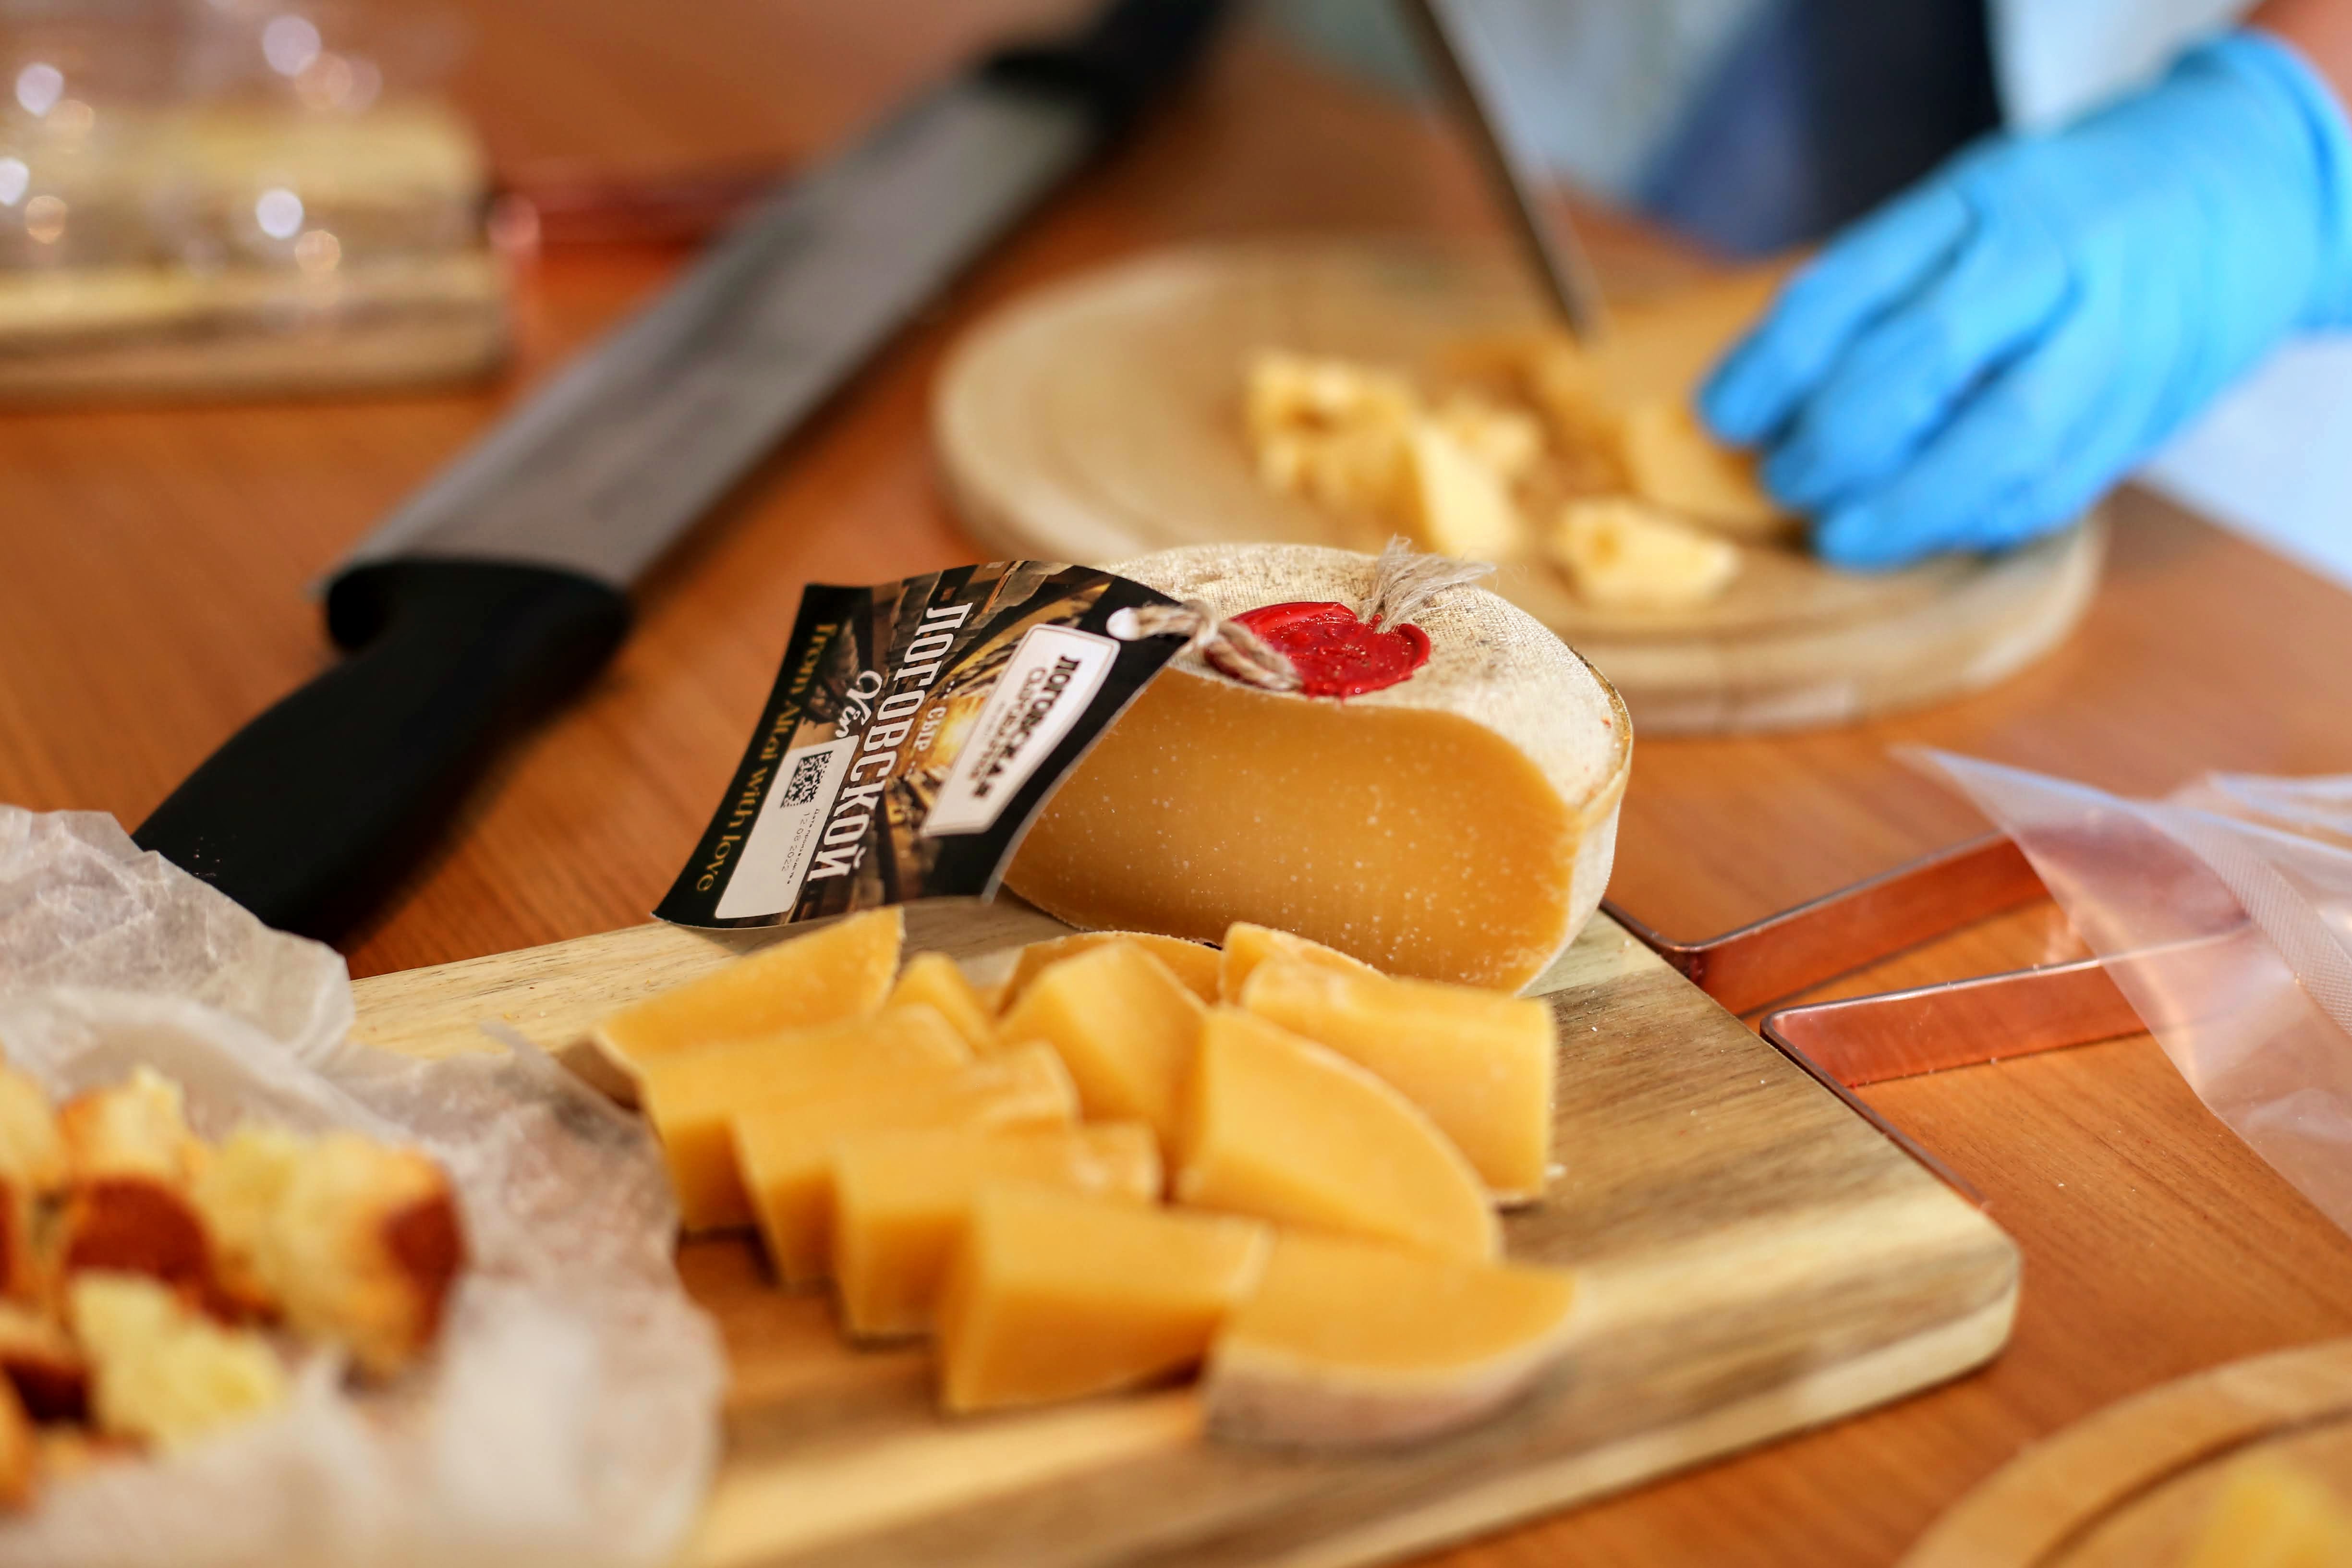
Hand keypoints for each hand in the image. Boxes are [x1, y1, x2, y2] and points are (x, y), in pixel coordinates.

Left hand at [1701, 31, 2351, 569]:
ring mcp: (2109, 343)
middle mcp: (2053, 268)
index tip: (1722, 417)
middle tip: (1786, 480)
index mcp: (1984, 206)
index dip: (1775, 364)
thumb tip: (1757, 389)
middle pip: (1923, 363)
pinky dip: (1973, 522)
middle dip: (1836, 440)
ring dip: (1902, 506)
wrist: (2237, 196)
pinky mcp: (2142, 413)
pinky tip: (1923, 531)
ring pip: (1997, 444)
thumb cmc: (2058, 213)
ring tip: (1840, 532)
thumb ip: (1876, 286)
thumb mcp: (1963, 207)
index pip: (1855, 288)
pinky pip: (2050, 489)